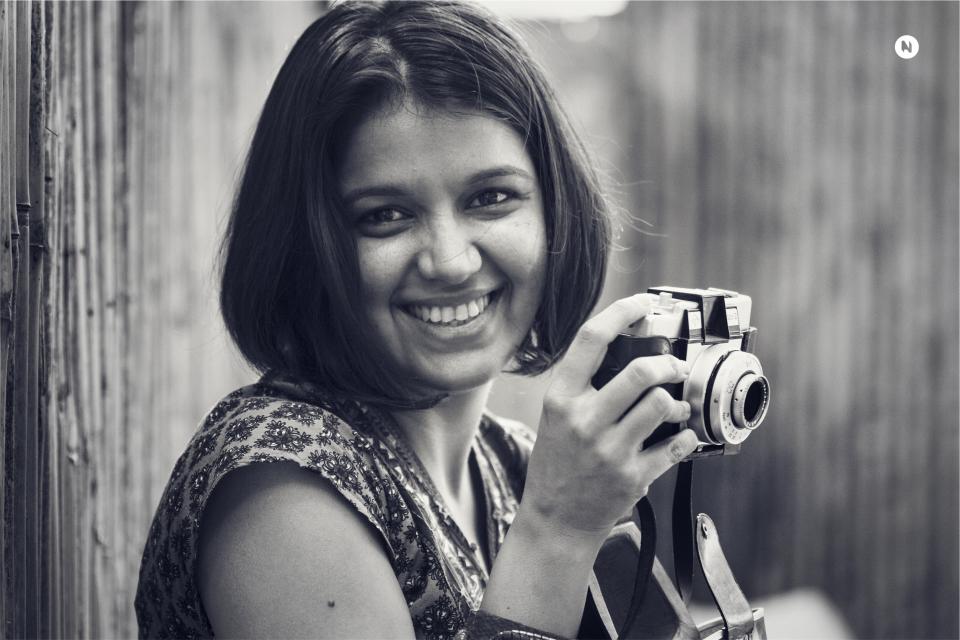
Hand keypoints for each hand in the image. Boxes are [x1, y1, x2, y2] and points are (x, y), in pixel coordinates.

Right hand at [521, 293, 698, 540]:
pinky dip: (684, 438)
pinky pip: (676, 446)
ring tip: (673, 408)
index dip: (623, 312)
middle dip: (668, 364)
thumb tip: (629, 351)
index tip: (643, 303)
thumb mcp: (557, 416)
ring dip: (676, 403)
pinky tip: (677, 438)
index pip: (592, 339)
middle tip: (675, 368)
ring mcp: (609, 450)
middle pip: (640, 371)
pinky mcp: (632, 476)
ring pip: (661, 405)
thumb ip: (585, 386)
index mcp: (562, 399)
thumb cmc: (558, 463)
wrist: (556, 519)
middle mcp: (584, 421)